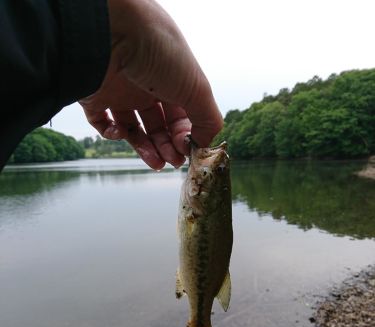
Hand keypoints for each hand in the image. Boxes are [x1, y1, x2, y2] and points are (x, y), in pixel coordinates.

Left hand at [79, 0, 222, 168]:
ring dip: (145, 148)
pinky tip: (121, 132)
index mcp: (172, 79)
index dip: (185, 135)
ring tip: (156, 163)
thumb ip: (208, 118)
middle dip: (167, 146)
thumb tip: (206, 143)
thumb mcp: (196, 87)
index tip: (187, 150)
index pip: (181, 115)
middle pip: (159, 125)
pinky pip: (102, 123)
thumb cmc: (158, 50)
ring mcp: (120, 91)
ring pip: (133, 129)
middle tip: (172, 161)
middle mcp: (147, 85)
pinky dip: (112, 134)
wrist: (110, 29)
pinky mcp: (95, 96)